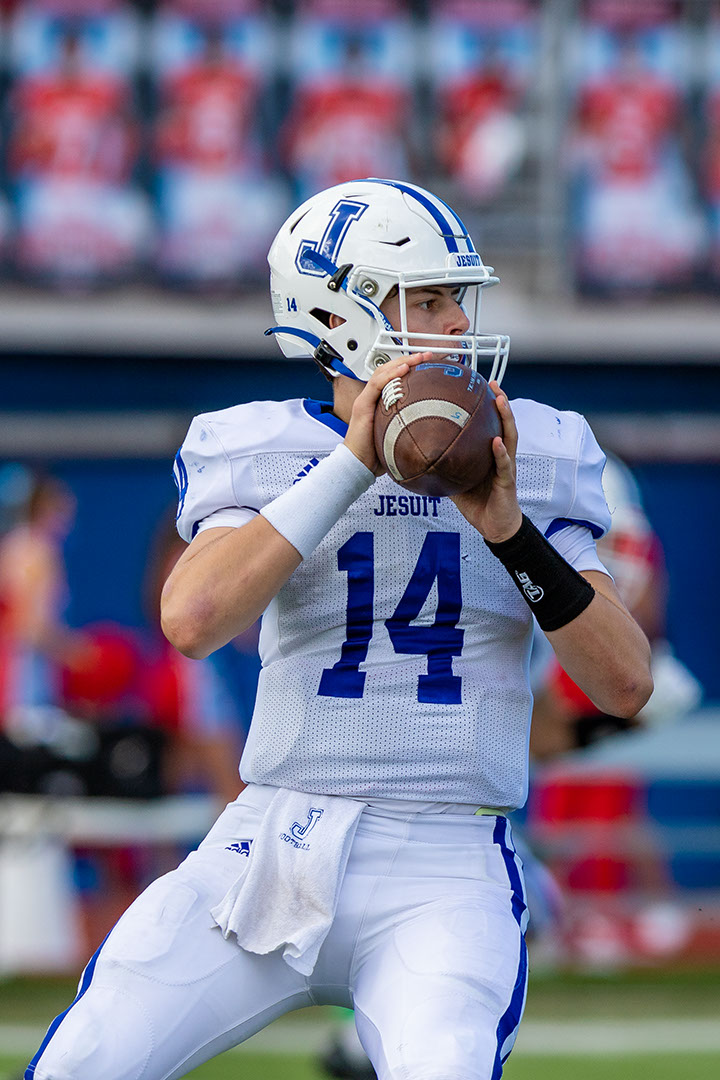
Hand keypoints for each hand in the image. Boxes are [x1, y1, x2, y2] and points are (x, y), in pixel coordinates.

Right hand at [343, 352, 432, 474]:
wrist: (357, 464)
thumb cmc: (375, 454)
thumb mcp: (398, 435)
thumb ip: (410, 427)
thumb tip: (433, 428)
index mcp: (379, 402)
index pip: (393, 378)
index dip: (409, 368)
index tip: (427, 364)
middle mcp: (372, 397)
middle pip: (388, 370)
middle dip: (408, 359)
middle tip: (426, 355)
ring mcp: (366, 399)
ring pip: (383, 372)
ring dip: (402, 362)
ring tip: (418, 357)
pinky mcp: (362, 405)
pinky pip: (377, 384)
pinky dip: (391, 374)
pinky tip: (404, 369)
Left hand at [450, 381, 522, 541]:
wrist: (494, 525)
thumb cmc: (478, 502)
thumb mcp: (456, 480)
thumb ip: (444, 465)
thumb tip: (418, 455)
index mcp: (489, 453)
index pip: (489, 424)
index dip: (486, 406)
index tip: (477, 386)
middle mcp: (501, 454)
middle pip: (504, 423)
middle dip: (501, 401)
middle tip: (494, 383)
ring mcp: (507, 466)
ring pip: (510, 437)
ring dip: (506, 418)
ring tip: (500, 400)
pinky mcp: (508, 481)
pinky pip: (504, 464)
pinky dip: (500, 452)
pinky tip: (496, 442)